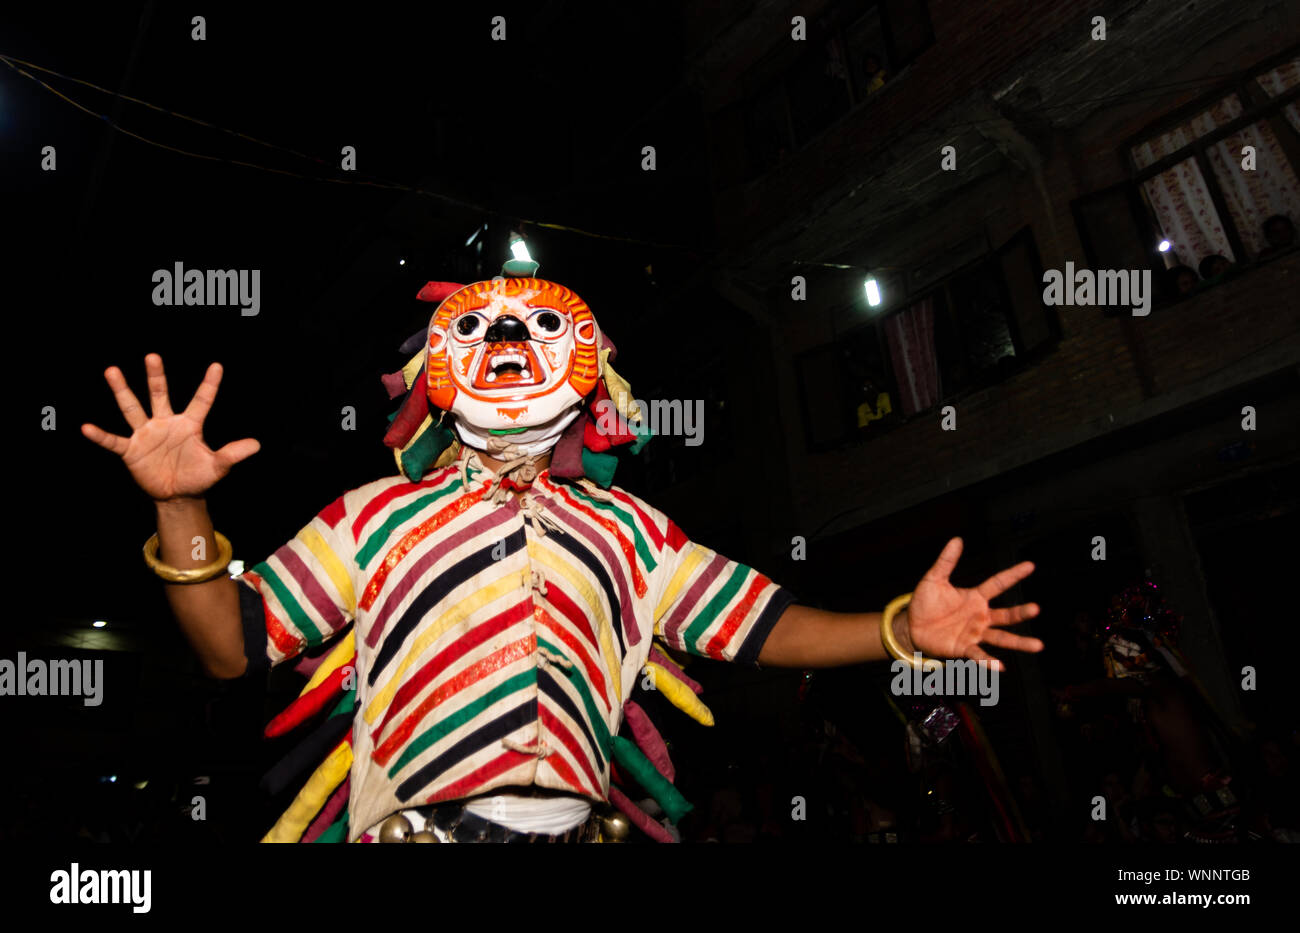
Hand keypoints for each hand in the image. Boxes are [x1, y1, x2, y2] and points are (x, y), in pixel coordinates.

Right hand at [81, 353, 259, 501]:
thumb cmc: (198, 477)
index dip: (210, 385)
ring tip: (112, 371)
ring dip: (122, 391)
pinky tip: (87, 427)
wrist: (178, 495)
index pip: (202, 401)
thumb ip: (233, 454)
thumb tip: (256, 444)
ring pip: (133, 408)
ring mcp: (146, 434)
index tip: (218, 366)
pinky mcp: (131, 450)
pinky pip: (114, 441)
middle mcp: (166, 423)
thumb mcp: (218, 466)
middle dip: (156, 376)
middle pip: (159, 394)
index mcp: (190, 424)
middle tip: (153, 356)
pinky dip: (101, 436)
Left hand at [903, 537, 1041, 670]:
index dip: (1013, 575)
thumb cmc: (924, 602)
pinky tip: (1001, 667)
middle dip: (1021, 613)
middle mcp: (980, 616)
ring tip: (1038, 646)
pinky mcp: (964, 648)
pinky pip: (979, 655)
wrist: (911, 626)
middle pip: (1006, 614)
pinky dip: (989, 661)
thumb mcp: (933, 579)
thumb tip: (957, 539)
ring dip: (1019, 642)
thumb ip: (946, 561)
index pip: (998, 584)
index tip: (1030, 565)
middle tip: (1036, 608)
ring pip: (1001, 637)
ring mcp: (975, 633)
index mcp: (975, 597)